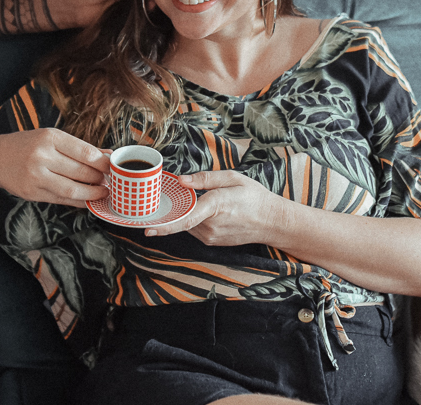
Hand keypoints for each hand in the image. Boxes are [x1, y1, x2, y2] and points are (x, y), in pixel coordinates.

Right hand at [0, 128, 110, 205]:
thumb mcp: (52, 138)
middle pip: (81, 171)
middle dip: (100, 178)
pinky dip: (78, 201)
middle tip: (111, 181)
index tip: (114, 168)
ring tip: (103, 192)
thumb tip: (109, 155)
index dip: (103, 163)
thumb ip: (79, 147)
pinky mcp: (32, 193)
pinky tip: (88, 200)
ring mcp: (36, 176)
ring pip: (72, 189)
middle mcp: (42, 156)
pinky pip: (61, 199)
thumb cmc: (29, 145)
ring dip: (92, 193)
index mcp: (50, 138)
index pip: (85, 152)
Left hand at [145, 170, 285, 244]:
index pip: (186, 218)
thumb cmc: (254, 197)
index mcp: (216, 206)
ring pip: (187, 225)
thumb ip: (205, 179)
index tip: (148, 229)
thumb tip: (182, 180)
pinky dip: (192, 220)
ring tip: (194, 201)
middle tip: (164, 202)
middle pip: (183, 219)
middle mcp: (212, 226)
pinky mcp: (213, 241)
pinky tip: (202, 210)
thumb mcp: (232, 178)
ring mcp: (212, 237)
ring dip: (184, 214)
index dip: (165, 225)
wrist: (271, 221)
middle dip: (173, 210)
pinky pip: (195, 229)